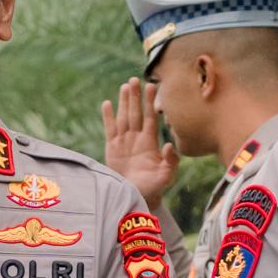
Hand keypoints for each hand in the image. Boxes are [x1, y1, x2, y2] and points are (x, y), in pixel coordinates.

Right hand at [100, 79, 178, 207]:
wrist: (137, 197)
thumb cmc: (154, 188)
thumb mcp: (166, 175)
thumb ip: (170, 161)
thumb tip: (169, 145)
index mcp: (151, 142)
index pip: (150, 117)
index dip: (150, 102)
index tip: (152, 86)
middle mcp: (137, 138)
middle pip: (136, 113)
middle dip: (136, 96)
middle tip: (135, 79)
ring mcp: (124, 141)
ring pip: (124, 117)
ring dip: (124, 102)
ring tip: (124, 86)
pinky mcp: (111, 147)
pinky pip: (110, 129)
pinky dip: (108, 117)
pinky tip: (107, 103)